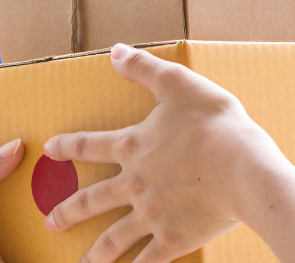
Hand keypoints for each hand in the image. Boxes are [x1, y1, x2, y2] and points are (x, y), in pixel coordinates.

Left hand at [41, 44, 289, 262]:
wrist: (244, 169)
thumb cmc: (215, 124)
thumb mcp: (179, 84)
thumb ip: (145, 69)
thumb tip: (115, 51)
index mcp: (133, 147)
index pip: (90, 146)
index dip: (67, 147)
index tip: (49, 150)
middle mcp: (134, 185)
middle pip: (91, 200)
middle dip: (68, 211)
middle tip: (49, 220)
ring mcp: (152, 216)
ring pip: (114, 239)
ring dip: (95, 253)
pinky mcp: (174, 239)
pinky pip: (147, 262)